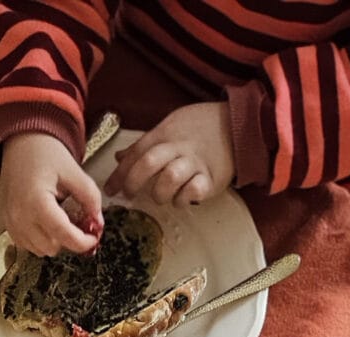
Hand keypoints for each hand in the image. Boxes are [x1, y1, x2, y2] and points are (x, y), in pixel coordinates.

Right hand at [0, 132, 102, 256]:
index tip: (95, 238)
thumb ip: (90, 197)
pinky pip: (29, 245)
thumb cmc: (46, 153)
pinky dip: (41, 239)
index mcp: (36, 202)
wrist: (21, 144)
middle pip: (53, 247)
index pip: (63, 235)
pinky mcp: (8, 226)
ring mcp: (11, 223)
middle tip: (77, 220)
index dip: (83, 242)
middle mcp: (20, 217)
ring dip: (55, 240)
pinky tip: (47, 221)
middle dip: (69, 238)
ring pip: (41, 250)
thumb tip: (98, 222)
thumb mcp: (73, 171)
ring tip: (61, 218)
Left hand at [105, 102, 234, 206]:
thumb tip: (120, 157)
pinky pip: (194, 191)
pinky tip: (182, 198)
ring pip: (169, 178)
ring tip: (160, 196)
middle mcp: (178, 148)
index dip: (119, 173)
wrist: (239, 124)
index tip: (110, 189)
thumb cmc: (200, 127)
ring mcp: (195, 163)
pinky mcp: (211, 179)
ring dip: (159, 192)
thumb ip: (146, 144)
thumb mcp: (170, 126)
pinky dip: (184, 198)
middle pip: (149, 163)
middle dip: (133, 182)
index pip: (136, 153)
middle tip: (128, 194)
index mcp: (165, 134)